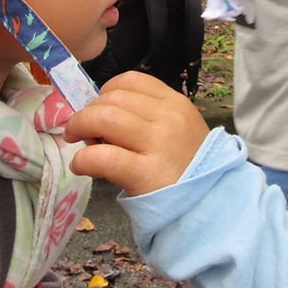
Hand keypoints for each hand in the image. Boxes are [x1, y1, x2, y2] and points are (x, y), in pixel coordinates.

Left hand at [64, 71, 210, 195]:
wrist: (211, 206)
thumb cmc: (189, 168)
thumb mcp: (179, 130)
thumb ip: (148, 117)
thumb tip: (100, 114)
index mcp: (175, 104)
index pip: (131, 81)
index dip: (106, 91)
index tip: (99, 108)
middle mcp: (168, 119)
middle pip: (113, 98)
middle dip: (88, 110)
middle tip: (82, 128)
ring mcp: (158, 145)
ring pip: (104, 119)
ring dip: (79, 126)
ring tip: (76, 140)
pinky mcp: (146, 175)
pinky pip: (103, 157)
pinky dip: (84, 159)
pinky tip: (81, 166)